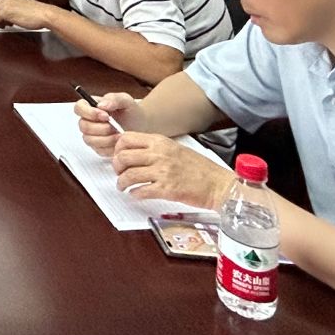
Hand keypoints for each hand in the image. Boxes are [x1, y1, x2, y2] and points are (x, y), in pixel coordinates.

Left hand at [0, 0, 57, 31]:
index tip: (2, 16)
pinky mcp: (6, 12)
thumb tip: (6, 15)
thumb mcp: (23, 6)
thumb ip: (14, 7)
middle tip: (3, 22)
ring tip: (5, 24)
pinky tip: (5, 26)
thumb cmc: (38, 13)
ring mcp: (6, 4)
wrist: (44, 14)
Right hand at [75, 92, 145, 157]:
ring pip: (89, 140)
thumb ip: (113, 99)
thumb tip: (101, 105)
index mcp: (91, 106)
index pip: (79, 108)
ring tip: (119, 134)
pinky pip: (98, 150)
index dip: (89, 113)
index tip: (105, 115)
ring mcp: (92, 135)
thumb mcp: (125, 100)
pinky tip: (118, 142)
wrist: (142, 125)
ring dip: (106, 138)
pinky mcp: (99, 147)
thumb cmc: (132, 111)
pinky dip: (109, 147)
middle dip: (100, 128)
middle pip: (83, 126)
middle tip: (114, 127)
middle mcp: (89, 121)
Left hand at [107, 132, 233, 210]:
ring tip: (123, 187)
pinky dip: (134, 194)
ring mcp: (163, 171)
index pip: (126, 139)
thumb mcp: (175, 149)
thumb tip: (134, 153)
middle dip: (116, 167)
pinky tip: (135, 195)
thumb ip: (155, 148)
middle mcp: (160, 154)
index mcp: (160, 141)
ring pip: (129, 175)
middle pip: (123, 157)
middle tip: (119, 174)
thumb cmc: (199, 168)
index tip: (117, 157)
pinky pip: (141, 191)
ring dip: (122, 183)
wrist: (217, 184)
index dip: (117, 149)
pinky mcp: (167, 189)